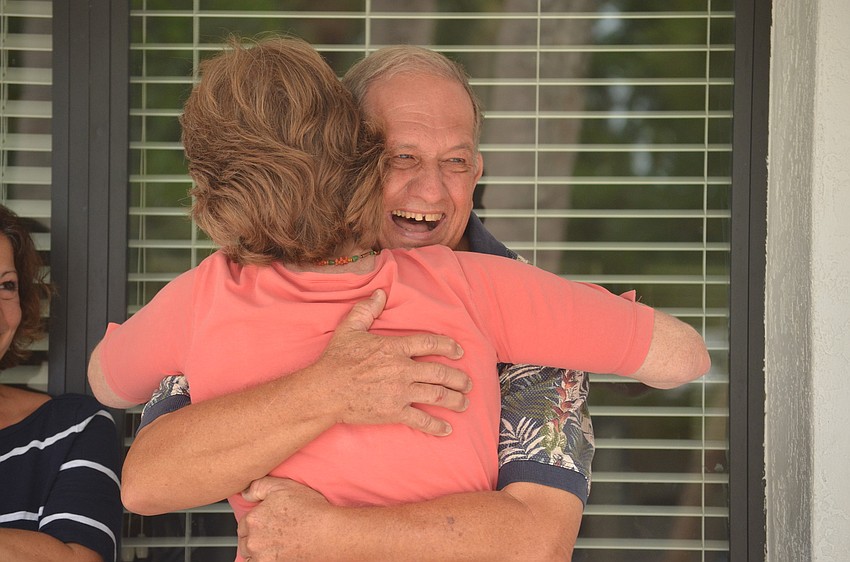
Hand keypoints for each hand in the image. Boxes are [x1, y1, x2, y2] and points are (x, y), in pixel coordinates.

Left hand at [237, 477, 329, 561]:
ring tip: (277, 545)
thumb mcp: (284, 486)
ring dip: (260, 551)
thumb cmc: (312, 510)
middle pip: (246, 542)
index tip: (267, 523)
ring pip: (253, 556)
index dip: (256, 522)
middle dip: (256, 538)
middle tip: (274, 534)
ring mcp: (262, 558)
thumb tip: (245, 494)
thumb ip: (259, 486)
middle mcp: (253, 541)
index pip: (244, 524)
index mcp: (253, 519)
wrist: (330, 534)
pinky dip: (268, 559)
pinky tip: (280, 553)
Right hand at [318, 289, 470, 435]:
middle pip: (441, 372)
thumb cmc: (336, 360)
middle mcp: (403, 369)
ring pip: (437, 395)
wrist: (325, 391)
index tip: (459, 351)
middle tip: (468, 383)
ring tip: (464, 403)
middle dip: (459, 378)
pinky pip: (421, 420)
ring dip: (455, 400)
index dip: (449, 346)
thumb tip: (380, 293)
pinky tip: (447, 429)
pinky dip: (436, 426)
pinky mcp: (394, 412)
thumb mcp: (350, 328)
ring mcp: (400, 392)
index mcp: (395, 348)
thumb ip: (367, 309)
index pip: (430, 343)